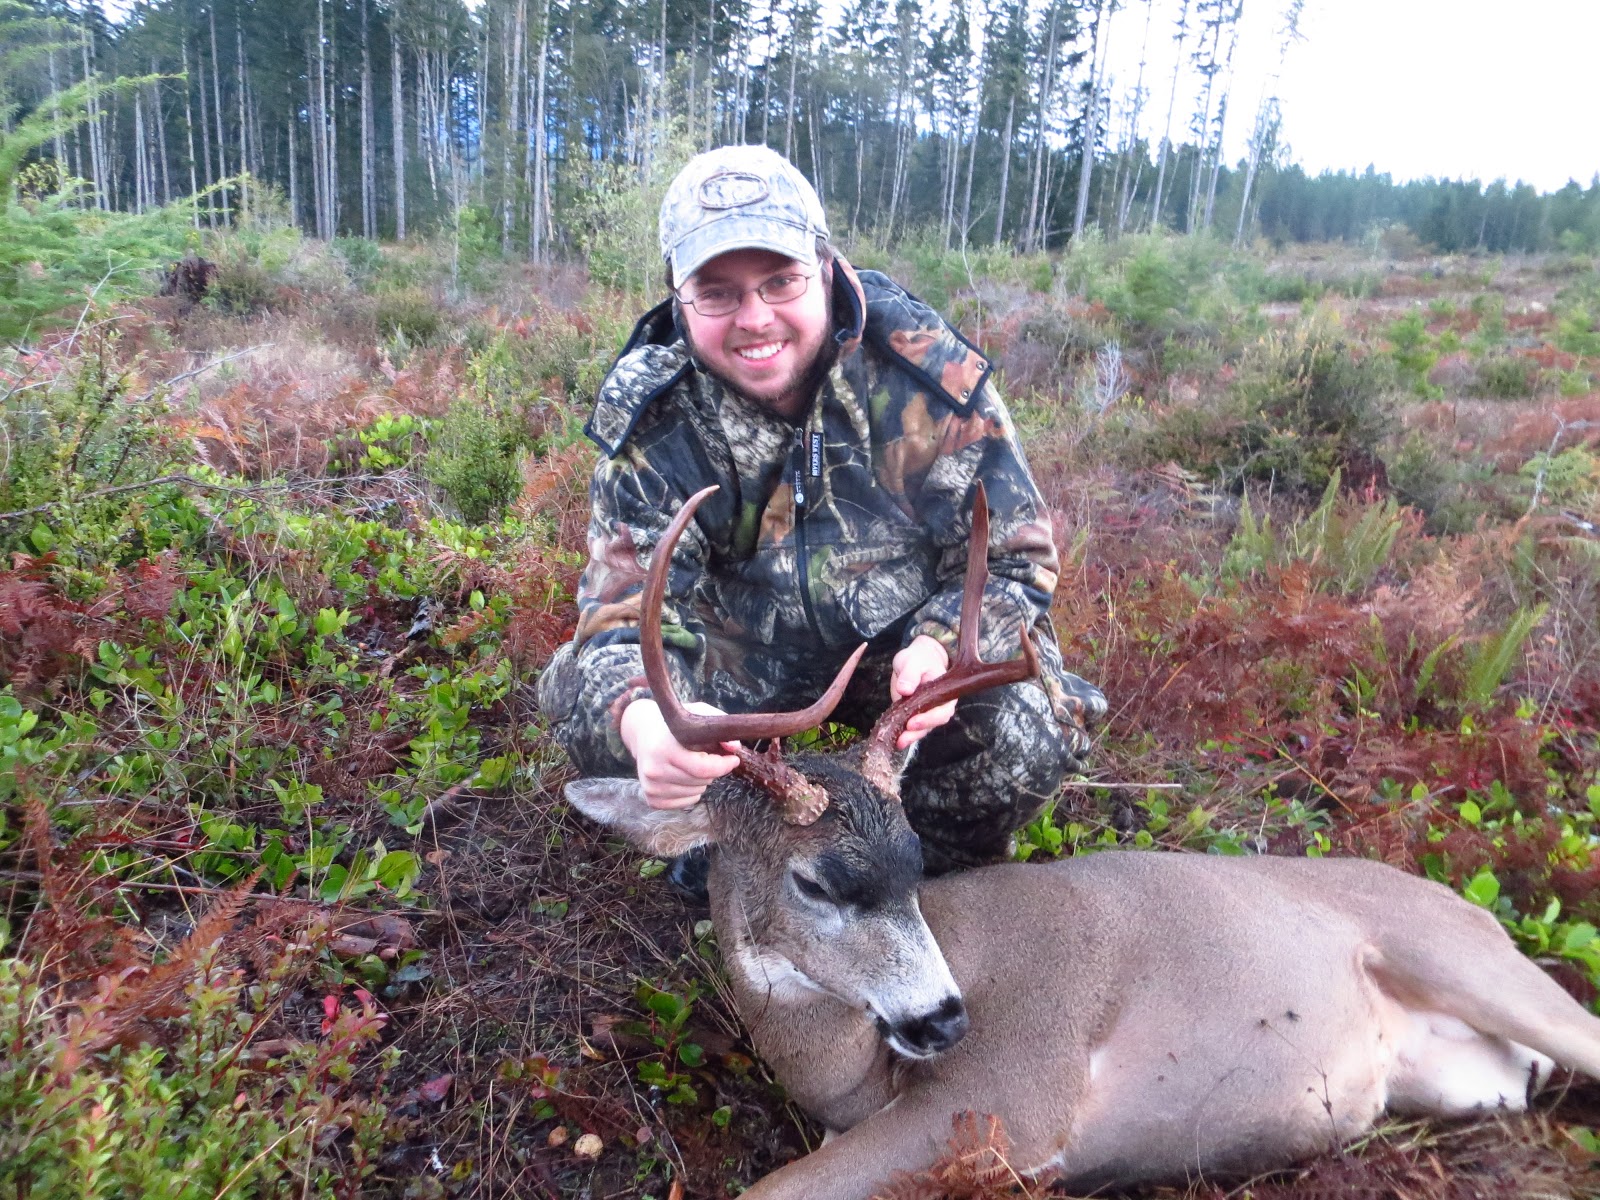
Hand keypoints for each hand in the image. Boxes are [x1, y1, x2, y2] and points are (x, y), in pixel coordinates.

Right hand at [619, 698, 739, 808]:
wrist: (643, 732)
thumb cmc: (674, 724)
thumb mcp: (697, 714)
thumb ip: (718, 727)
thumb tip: (735, 747)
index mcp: (664, 748)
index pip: (702, 768)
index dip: (724, 765)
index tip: (734, 759)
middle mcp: (654, 770)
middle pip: (702, 781)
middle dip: (712, 770)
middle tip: (707, 756)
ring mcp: (651, 786)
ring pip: (696, 793)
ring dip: (702, 781)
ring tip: (691, 763)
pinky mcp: (651, 798)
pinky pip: (686, 802)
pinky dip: (692, 792)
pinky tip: (684, 776)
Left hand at [890, 635, 955, 750]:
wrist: (916, 660)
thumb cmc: (918, 658)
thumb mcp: (912, 660)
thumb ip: (909, 673)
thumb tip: (905, 689)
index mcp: (944, 691)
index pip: (942, 710)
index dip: (929, 719)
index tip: (912, 722)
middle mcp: (939, 705)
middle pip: (933, 723)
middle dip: (918, 732)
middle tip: (903, 737)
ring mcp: (927, 711)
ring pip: (923, 729)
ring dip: (911, 737)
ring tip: (897, 742)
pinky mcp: (915, 715)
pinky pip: (912, 728)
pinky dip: (904, 734)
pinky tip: (894, 739)